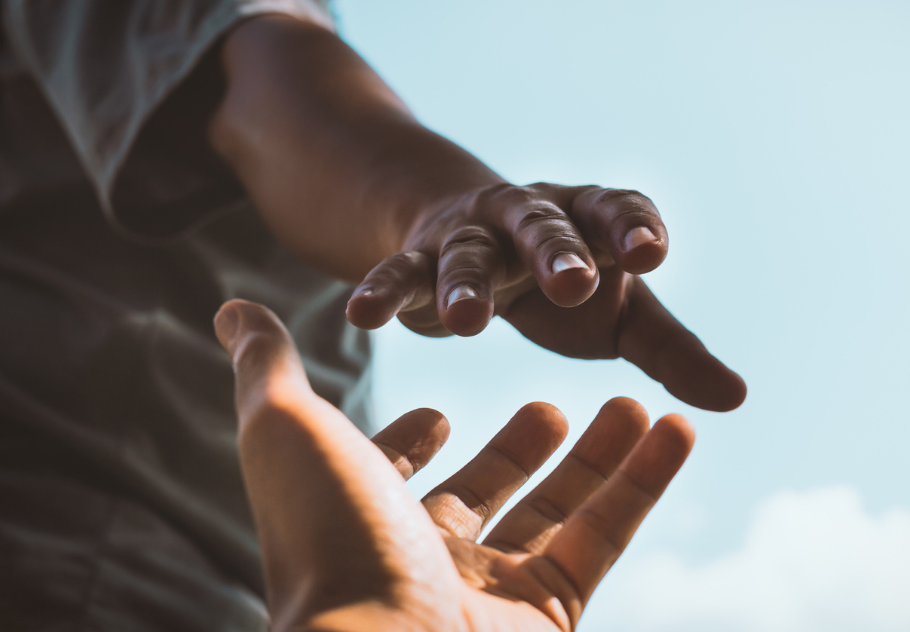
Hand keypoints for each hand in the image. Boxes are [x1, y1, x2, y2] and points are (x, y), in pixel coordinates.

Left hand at [215, 299, 694, 630]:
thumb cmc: (330, 539)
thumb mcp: (289, 431)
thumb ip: (268, 368)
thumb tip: (233, 308)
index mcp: (360, 517)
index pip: (388, 476)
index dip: (410, 445)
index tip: (439, 412)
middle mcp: (422, 559)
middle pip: (484, 492)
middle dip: (518, 450)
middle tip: (552, 406)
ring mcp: (489, 592)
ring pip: (558, 513)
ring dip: (600, 456)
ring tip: (636, 402)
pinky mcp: (550, 611)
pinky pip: (605, 537)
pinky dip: (645, 482)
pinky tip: (676, 428)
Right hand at [344, 182, 746, 410]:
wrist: (474, 237)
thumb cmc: (567, 282)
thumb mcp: (623, 314)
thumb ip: (673, 352)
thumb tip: (736, 399)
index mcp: (591, 221)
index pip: (617, 212)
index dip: (633, 228)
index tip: (652, 253)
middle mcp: (532, 218)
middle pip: (545, 227)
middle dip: (558, 253)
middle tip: (574, 283)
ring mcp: (472, 235)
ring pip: (468, 254)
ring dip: (465, 283)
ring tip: (466, 324)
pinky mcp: (420, 258)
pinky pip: (399, 273)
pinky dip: (382, 291)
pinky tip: (362, 314)